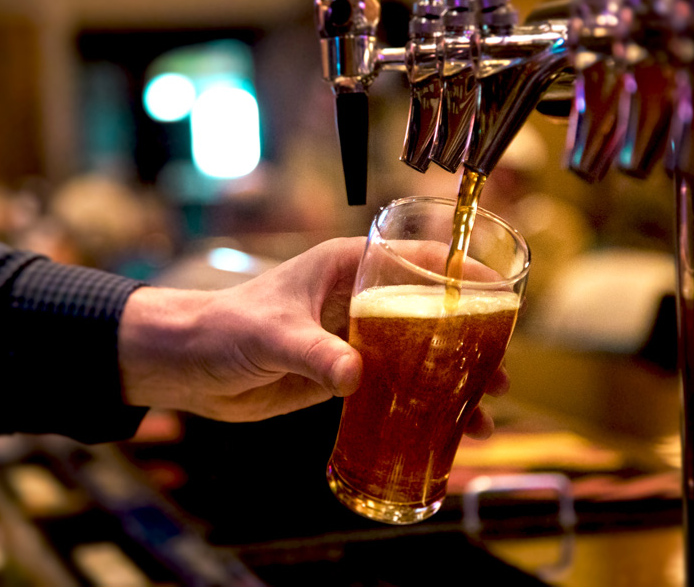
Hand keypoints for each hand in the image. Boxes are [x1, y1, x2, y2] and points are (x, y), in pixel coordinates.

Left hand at [118, 236, 509, 435]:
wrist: (187, 364)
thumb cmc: (224, 327)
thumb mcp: (272, 334)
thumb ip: (315, 353)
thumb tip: (358, 379)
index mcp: (346, 267)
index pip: (419, 261)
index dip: (465, 277)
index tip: (505, 299)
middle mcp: (356, 299)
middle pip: (429, 315)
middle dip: (469, 344)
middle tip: (502, 376)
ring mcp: (351, 338)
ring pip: (416, 356)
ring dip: (449, 383)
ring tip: (484, 416)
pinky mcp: (340, 374)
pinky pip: (390, 388)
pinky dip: (417, 407)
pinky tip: (441, 431)